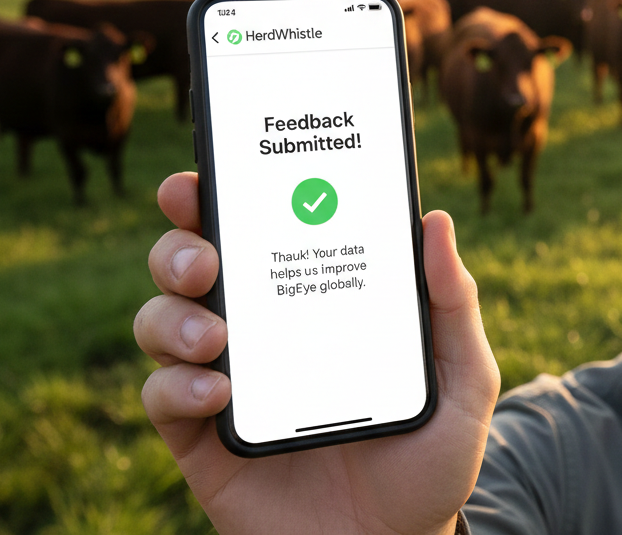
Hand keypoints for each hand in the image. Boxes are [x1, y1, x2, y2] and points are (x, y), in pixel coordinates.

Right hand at [134, 173, 499, 534]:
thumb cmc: (427, 454)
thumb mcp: (461, 377)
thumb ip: (453, 305)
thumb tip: (437, 221)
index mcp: (309, 298)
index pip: (257, 229)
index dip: (222, 193)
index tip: (212, 168)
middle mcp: (259, 328)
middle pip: (191, 263)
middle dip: (180, 242)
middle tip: (205, 255)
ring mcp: (226, 380)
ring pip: (160, 320)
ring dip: (171, 313)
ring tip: (218, 333)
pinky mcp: (203, 440)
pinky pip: (160, 398)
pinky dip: (174, 386)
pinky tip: (215, 391)